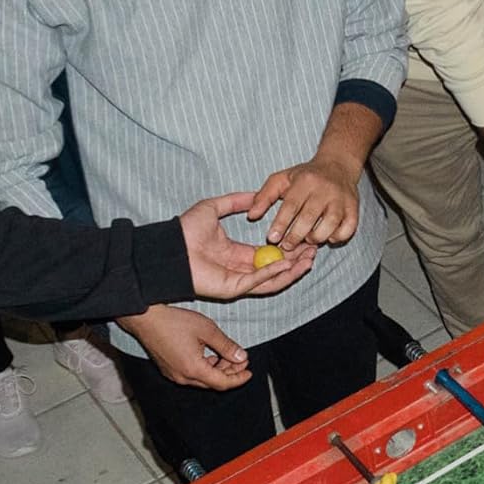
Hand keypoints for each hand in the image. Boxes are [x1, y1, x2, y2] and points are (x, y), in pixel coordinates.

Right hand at [114, 305, 251, 390]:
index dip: (239, 378)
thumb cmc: (173, 321)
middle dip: (230, 373)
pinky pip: (191, 375)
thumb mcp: (207, 330)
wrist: (144, 318)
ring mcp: (174, 375)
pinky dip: (204, 368)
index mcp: (194, 369)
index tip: (249, 372)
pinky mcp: (168, 369)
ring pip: (202, 379)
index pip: (223, 383)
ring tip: (226, 355)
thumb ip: (226, 346)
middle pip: (213, 383)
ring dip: (217, 370)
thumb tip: (241, 356)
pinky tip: (209, 355)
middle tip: (240, 359)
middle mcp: (183, 377)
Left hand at [178, 192, 315, 299]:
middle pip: (276, 268)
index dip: (288, 246)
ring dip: (292, 270)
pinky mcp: (233, 288)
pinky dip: (274, 273)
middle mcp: (241, 269)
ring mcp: (239, 280)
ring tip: (308, 259)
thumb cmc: (185, 230)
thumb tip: (254, 194)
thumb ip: (234, 201)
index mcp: (238, 253)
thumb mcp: (214, 208)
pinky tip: (288, 263)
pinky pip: (258, 282)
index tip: (304, 237)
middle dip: (296, 259)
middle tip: (314, 249)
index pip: (270, 253)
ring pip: (273, 279)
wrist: (170, 247)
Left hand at [249, 153, 360, 252]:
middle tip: (286, 247)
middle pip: (310, 218)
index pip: (291, 205)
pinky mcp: (354, 208)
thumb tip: (251, 215)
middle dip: (296, 236)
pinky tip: (327, 237)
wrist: (338, 165)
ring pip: (330, 225)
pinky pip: (348, 228)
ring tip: (307, 240)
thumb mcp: (281, 179)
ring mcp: (341, 200)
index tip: (272, 238)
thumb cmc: (306, 176)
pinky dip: (337, 237)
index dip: (281, 224)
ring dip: (317, 237)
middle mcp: (324, 190)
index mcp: (305, 181)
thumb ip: (264, 196)